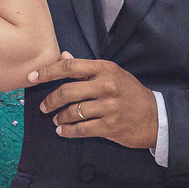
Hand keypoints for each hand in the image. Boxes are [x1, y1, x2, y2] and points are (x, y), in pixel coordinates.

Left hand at [30, 52, 158, 148]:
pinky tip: (62, 131)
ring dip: (59, 117)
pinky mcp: (110, 126)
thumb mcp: (112, 74)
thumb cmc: (130, 93)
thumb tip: (63, 56)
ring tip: (56, 119)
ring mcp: (109, 107)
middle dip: (50, 100)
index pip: (70, 67)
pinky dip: (68, 131)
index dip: (48, 71)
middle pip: (68, 91)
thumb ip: (86, 67)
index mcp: (105, 69)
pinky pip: (81, 129)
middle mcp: (106, 86)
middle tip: (43, 106)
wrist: (156, 117)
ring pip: (73, 112)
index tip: (33, 77)